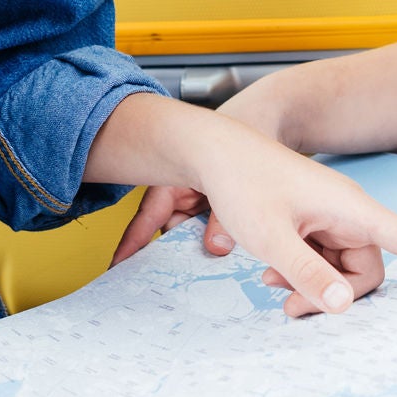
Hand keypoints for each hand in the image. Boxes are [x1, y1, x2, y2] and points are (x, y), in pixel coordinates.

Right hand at [109, 82, 287, 266]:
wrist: (278, 112)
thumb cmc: (250, 124)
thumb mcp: (236, 172)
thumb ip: (224, 215)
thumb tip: (215, 247)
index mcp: (175, 175)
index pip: (146, 216)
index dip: (132, 243)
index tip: (118, 266)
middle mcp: (186, 188)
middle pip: (173, 233)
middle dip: (174, 257)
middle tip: (172, 284)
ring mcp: (206, 198)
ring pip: (195, 236)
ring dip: (202, 253)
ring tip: (208, 277)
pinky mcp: (225, 206)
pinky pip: (216, 232)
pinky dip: (222, 244)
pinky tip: (236, 259)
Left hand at [197, 132, 396, 316]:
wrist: (215, 150)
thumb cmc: (243, 183)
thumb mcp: (270, 235)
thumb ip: (307, 272)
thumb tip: (347, 304)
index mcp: (351, 209)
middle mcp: (347, 213)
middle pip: (366, 270)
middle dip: (336, 295)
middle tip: (289, 308)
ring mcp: (329, 218)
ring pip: (341, 268)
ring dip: (313, 285)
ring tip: (270, 281)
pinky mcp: (312, 222)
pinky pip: (322, 259)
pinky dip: (301, 271)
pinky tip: (269, 269)